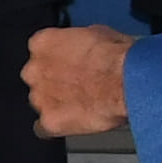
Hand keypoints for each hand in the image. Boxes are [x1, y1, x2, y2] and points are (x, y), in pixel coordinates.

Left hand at [25, 23, 131, 137]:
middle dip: (53, 82)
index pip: (39, 51)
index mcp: (43, 43)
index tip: (67, 63)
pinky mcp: (49, 121)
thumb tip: (86, 45)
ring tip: (80, 104)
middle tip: (76, 84)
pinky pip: (42, 128)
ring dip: (55, 103)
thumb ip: (80, 42)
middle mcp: (35, 70)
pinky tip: (68, 123)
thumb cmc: (116, 58)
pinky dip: (54, 126)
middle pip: (37, 78)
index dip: (57, 59)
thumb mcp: (99, 33)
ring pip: (40, 102)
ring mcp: (40, 97)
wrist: (126, 83)